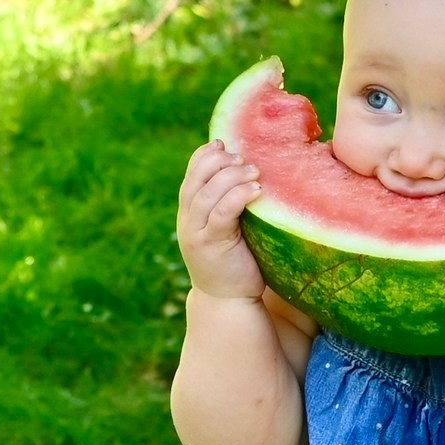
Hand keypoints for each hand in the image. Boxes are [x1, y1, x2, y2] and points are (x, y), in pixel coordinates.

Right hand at [176, 140, 267, 300]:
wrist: (228, 301)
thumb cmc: (235, 261)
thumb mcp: (229, 229)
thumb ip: (230, 205)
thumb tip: (253, 173)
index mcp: (190, 213)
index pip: (191, 176)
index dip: (204, 156)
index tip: (222, 143)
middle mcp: (188, 221)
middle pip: (195, 180)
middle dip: (217, 162)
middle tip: (242, 157)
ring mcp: (196, 233)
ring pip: (206, 194)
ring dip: (230, 177)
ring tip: (253, 170)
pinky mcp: (210, 245)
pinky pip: (221, 214)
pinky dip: (237, 197)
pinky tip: (256, 190)